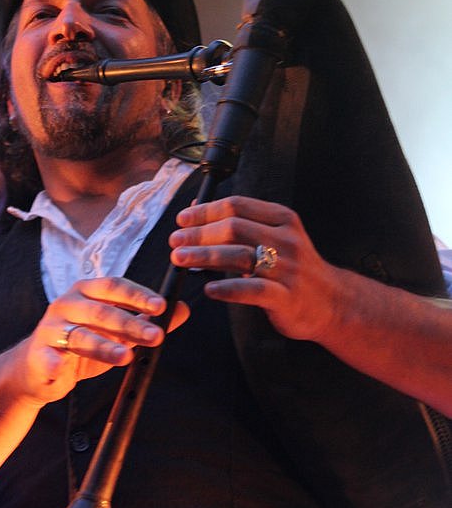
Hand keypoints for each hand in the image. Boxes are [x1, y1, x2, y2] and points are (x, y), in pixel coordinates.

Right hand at [13, 277, 189, 404]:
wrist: (39, 369)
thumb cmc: (81, 344)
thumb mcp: (116, 332)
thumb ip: (147, 320)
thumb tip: (182, 309)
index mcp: (86, 292)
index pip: (113, 286)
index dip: (137, 295)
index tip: (161, 306)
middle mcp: (67, 304)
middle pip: (100, 310)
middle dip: (130, 324)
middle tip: (156, 336)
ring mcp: (51, 328)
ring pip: (79, 335)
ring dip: (103, 346)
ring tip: (126, 357)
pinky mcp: (39, 354)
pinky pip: (48, 357)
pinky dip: (54, 362)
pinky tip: (62, 369)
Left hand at [169, 195, 339, 341]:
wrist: (332, 302)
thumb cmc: (293, 268)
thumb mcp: (276, 237)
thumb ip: (240, 225)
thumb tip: (196, 214)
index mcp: (282, 219)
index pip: (237, 206)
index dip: (205, 210)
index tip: (182, 218)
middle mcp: (286, 239)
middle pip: (234, 227)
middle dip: (198, 233)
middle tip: (175, 241)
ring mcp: (287, 268)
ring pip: (239, 255)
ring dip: (204, 256)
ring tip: (180, 260)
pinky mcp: (286, 296)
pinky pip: (252, 289)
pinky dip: (228, 288)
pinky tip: (209, 289)